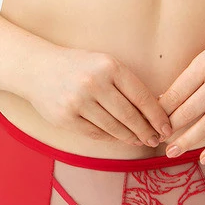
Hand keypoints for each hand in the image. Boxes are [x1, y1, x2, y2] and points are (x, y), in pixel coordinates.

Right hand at [24, 43, 172, 146]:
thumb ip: (125, 83)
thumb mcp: (103, 64)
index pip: (141, 96)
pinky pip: (96, 133)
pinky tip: (120, 139)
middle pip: (129, 115)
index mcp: (109, 66)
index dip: (157, 115)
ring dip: (131, 137)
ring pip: (114, 127)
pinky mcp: (66, 117)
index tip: (167, 127)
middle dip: (147, 131)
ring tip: (141, 141)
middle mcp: (94, 82)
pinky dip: (111, 138)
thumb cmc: (78, 67)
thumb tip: (153, 111)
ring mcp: (78, 101)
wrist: (36, 69)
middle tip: (156, 140)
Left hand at [156, 21, 204, 163]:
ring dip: (186, 141)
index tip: (149, 121)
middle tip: (155, 138)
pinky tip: (203, 158)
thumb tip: (165, 100)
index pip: (176, 93)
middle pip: (187, 111)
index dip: (160, 111)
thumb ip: (192, 75)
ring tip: (170, 152)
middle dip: (169, 128)